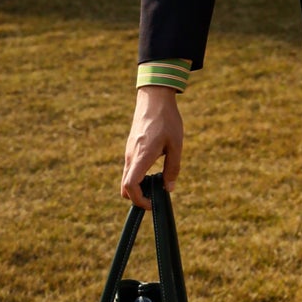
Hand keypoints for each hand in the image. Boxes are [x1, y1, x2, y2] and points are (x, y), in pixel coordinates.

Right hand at [122, 85, 183, 203]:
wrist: (154, 98)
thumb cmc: (167, 120)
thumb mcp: (176, 145)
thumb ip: (173, 168)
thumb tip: (169, 188)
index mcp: (142, 156)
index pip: (130, 186)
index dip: (139, 200)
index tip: (153, 203)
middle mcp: (130, 156)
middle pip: (125, 187)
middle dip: (138, 197)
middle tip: (156, 196)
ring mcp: (128, 151)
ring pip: (127, 178)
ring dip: (139, 186)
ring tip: (158, 181)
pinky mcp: (130, 147)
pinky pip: (130, 168)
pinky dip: (138, 176)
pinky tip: (154, 170)